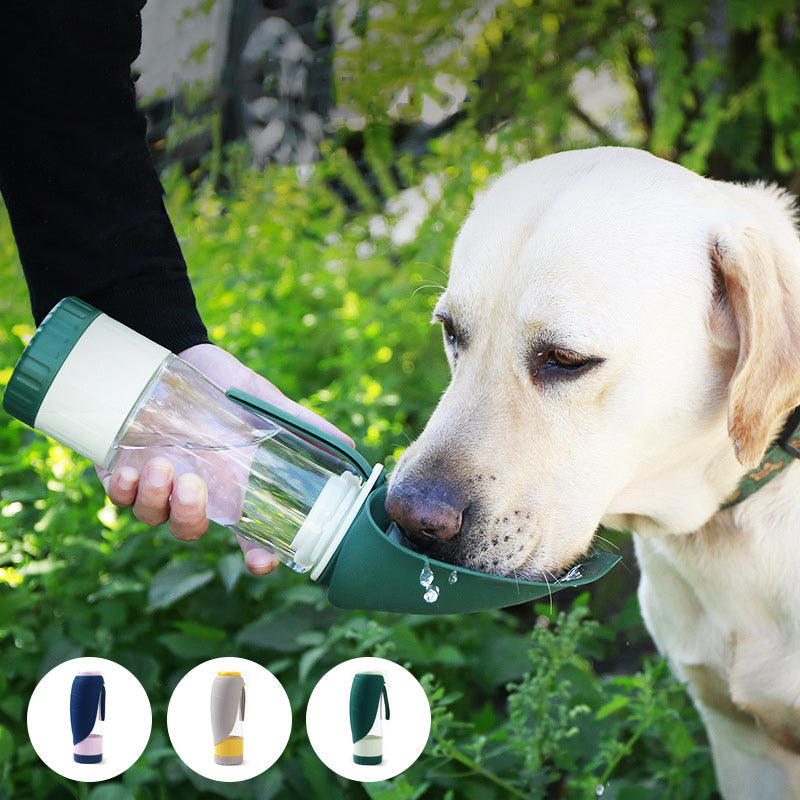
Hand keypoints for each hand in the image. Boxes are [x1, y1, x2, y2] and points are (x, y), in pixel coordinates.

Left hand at [98, 344, 353, 574]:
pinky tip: (133, 469)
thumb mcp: (268, 403)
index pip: (248, 535)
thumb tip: (350, 448)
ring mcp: (158, 483)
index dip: (256, 556)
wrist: (178, 351)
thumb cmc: (227, 385)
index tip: (261, 563)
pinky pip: (119, 498)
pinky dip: (123, 490)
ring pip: (153, 518)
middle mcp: (196, 492)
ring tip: (163, 465)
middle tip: (193, 484)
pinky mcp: (122, 470)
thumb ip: (304, 426)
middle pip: (191, 530)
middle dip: (190, 518)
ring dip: (156, 500)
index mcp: (233, 487)